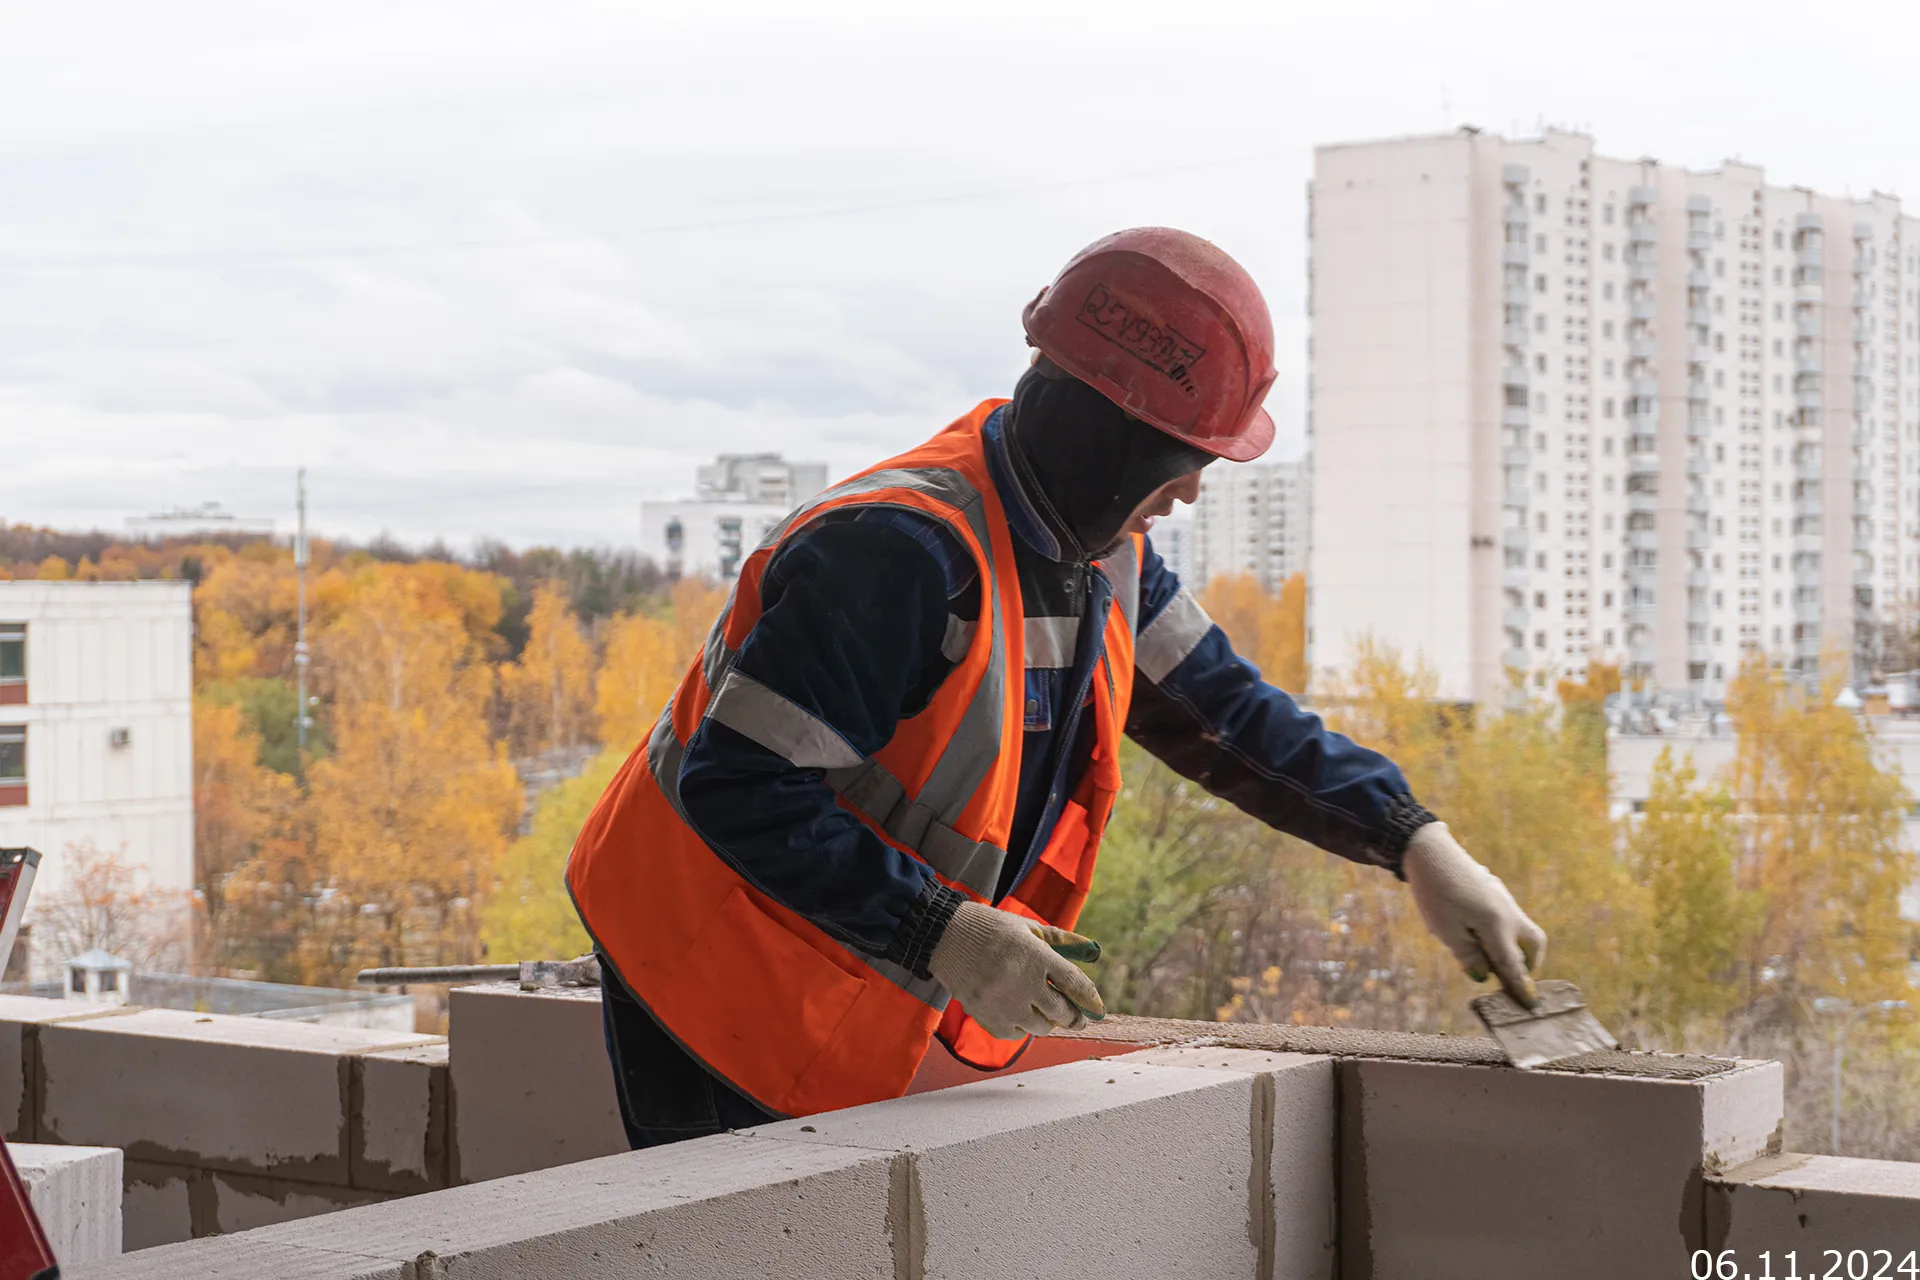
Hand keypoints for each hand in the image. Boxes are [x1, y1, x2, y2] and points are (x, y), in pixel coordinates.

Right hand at [928, 902, 1105, 1038]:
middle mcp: (1022, 981)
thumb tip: (1095, 953)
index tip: (1098, 1010)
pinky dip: (1022, 1027)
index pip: (1074, 984)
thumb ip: (1064, 941)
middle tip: (1078, 1020)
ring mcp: (1003, 1002)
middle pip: (1061, 1012)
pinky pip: (1014, 1034)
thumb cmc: (992, 929)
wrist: (946, 936)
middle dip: (1074, 1018)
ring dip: (1048, 1022)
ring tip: (1047, 1015)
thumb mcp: (1030, 928)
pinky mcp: (986, 1015)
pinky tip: (1021, 1015)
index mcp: (1036, 955)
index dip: (1091, 1000)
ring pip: (1040, 1026)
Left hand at [1402, 823, 1546, 1007]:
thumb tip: (1484, 975)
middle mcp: (1509, 912)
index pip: (1514, 965)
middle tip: (1510, 977)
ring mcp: (1503, 898)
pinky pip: (1506, 916)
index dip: (1522, 987)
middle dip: (1528, 964)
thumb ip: (1469, 957)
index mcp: (1498, 926)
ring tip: (1485, 955)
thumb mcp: (1447, 932)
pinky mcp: (1494, 889)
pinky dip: (1501, 931)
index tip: (1531, 1005)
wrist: (1429, 850)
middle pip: (1533, 944)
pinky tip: (1474, 930)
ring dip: (1513, 946)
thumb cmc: (1435, 894)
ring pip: (1521, 928)